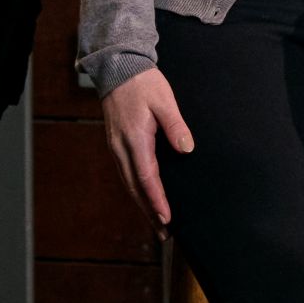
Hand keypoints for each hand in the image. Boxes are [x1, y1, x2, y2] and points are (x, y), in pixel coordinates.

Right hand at [102, 69, 194, 226]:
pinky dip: (136, 191)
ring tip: (157, 224)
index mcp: (135, 139)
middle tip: (164, 233)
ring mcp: (117, 147)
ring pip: (128, 183)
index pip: (147, 178)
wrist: (118, 69)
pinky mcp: (117, 145)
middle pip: (135, 188)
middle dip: (149, 212)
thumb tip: (186, 149)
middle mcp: (122, 148)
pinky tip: (144, 199)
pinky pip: (126, 174)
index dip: (157, 200)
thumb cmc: (144, 84)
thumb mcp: (165, 101)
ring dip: (142, 205)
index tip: (167, 219)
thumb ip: (176, 125)